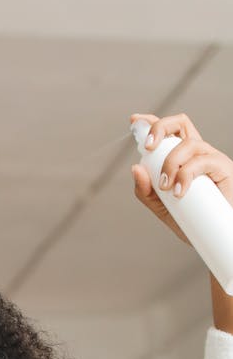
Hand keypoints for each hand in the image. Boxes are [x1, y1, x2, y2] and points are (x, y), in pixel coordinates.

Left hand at [130, 112, 232, 246]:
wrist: (215, 236)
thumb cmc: (192, 220)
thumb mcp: (161, 206)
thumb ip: (146, 191)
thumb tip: (135, 168)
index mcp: (182, 157)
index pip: (169, 131)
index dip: (152, 122)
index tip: (135, 121)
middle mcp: (197, 152)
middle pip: (180, 123)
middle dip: (160, 128)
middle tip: (148, 148)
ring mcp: (211, 158)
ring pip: (188, 144)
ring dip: (170, 163)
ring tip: (166, 188)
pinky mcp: (223, 169)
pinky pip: (202, 162)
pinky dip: (186, 175)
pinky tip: (179, 192)